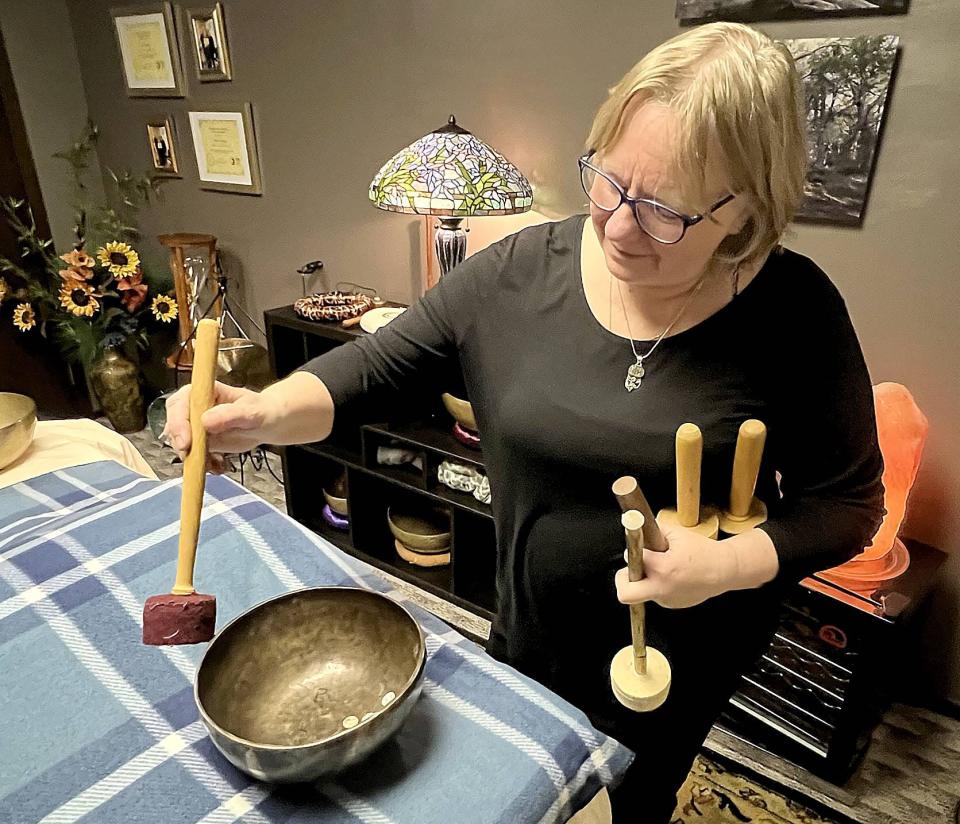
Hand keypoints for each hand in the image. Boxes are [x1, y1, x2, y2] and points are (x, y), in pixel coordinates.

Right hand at [162, 381, 276, 472]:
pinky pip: (191, 454)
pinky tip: (216, 465)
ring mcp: (195, 424)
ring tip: (213, 463)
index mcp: (204, 391)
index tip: (186, 442)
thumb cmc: (261, 411)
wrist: (267, 424)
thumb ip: (231, 414)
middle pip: (174, 422)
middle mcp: (194, 406)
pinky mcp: (199, 440)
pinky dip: (201, 463)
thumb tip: (206, 421)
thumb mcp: (252, 412)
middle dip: (179, 442)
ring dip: (192, 456)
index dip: (178, 422)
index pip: (180, 403)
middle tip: (191, 456)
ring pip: (179, 441)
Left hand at [614, 521, 737, 608]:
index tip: (637, 545)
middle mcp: (662, 587)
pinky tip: (672, 576)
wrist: (725, 570)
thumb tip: (638, 528)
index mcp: (663, 568)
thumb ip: (655, 531)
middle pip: (625, 593)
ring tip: (661, 569)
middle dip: (622, 580)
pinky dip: (658, 585)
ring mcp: (667, 599)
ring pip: (642, 592)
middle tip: (629, 570)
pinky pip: (656, 595)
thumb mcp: (678, 533)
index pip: (632, 558)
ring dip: (645, 581)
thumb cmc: (704, 552)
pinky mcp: (672, 605)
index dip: (634, 550)